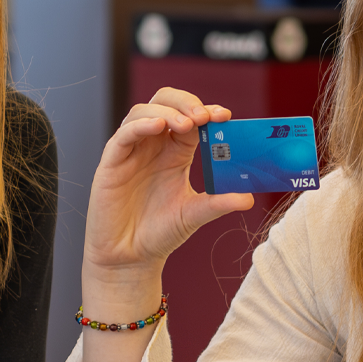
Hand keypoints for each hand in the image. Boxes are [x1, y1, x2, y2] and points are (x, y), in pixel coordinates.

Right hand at [83, 88, 253, 289]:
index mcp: (176, 153)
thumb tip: (249, 199)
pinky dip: (142, 124)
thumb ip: (218, 203)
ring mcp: (132, 151)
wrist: (130, 258)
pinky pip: (125, 134)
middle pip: (165, 103)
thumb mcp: (194, 215)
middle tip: (204, 116)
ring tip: (186, 124)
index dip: (206, 111)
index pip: (191, 119)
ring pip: (144, 111)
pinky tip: (158, 126)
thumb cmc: (159, 233)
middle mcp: (153, 146)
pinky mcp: (112, 162)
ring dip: (167, 111)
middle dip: (186, 103)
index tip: (224, 115)